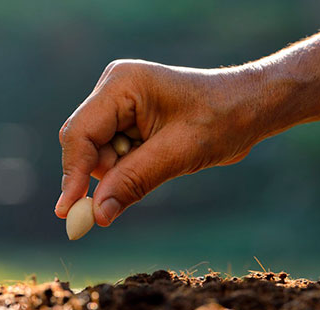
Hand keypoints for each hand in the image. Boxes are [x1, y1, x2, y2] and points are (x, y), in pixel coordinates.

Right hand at [55, 59, 263, 226]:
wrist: (251, 107)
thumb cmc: (222, 118)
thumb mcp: (178, 153)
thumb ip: (134, 181)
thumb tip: (96, 215)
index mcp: (122, 84)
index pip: (81, 134)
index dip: (73, 175)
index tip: (69, 213)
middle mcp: (114, 90)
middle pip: (84, 146)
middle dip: (101, 176)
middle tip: (112, 209)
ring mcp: (120, 105)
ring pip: (98, 155)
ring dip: (119, 174)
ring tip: (161, 165)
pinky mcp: (129, 121)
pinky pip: (114, 155)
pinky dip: (127, 170)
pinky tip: (157, 162)